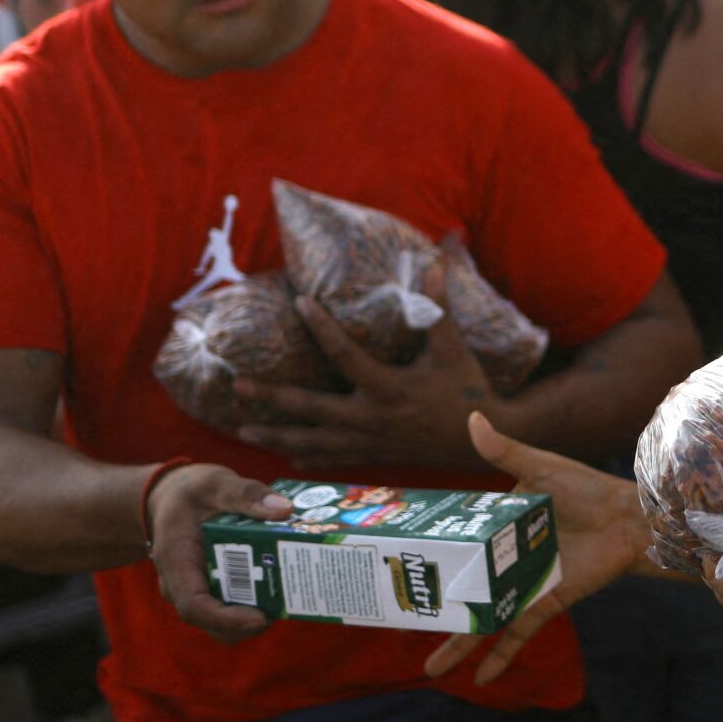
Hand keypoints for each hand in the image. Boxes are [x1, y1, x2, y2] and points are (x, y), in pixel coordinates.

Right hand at [145, 464, 290, 640]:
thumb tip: (285, 510)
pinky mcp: (214, 590)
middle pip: (213, 624)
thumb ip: (246, 493)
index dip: (225, 619)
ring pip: (225, 624)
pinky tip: (283, 587)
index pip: (193, 606)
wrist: (171, 499)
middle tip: (289, 606)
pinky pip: (232, 609)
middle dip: (250, 623)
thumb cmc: (190, 492)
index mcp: (176, 562)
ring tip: (291, 597)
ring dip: (257, 618)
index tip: (259, 618)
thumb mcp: (214, 483)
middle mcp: (183, 586)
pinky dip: (257, 606)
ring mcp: (198, 591)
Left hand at [235, 262, 494, 469]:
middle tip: (239, 387)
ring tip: (244, 429)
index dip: (322, 327)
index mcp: (388, 388)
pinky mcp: (376, 456)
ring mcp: (371, 442)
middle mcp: (372, 418)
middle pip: (311, 408)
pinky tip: (288, 456)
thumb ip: (438, 308)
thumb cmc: (468, 390)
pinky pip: (335, 460)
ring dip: (278, 435)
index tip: (301, 303)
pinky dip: (310, 458)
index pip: (345, 354)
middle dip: (273, 398)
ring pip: (314, 441)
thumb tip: (435, 262)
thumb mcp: (452, 348)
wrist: (483, 439)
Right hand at [424, 413, 655, 685]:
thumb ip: (505, 451)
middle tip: (397, 624)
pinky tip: (480, 680)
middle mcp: (504, 560)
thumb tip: (472, 418)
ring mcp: (522, 584)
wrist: (630, 520)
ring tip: (429, 669)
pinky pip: (518, 633)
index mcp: (497, 528)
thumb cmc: (588, 489)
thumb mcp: (541, 467)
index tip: (392, 569)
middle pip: (461, 589)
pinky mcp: (545, 602)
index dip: (426, 558)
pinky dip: (502, 656)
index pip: (454, 545)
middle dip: (431, 610)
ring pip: (483, 619)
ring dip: (458, 645)